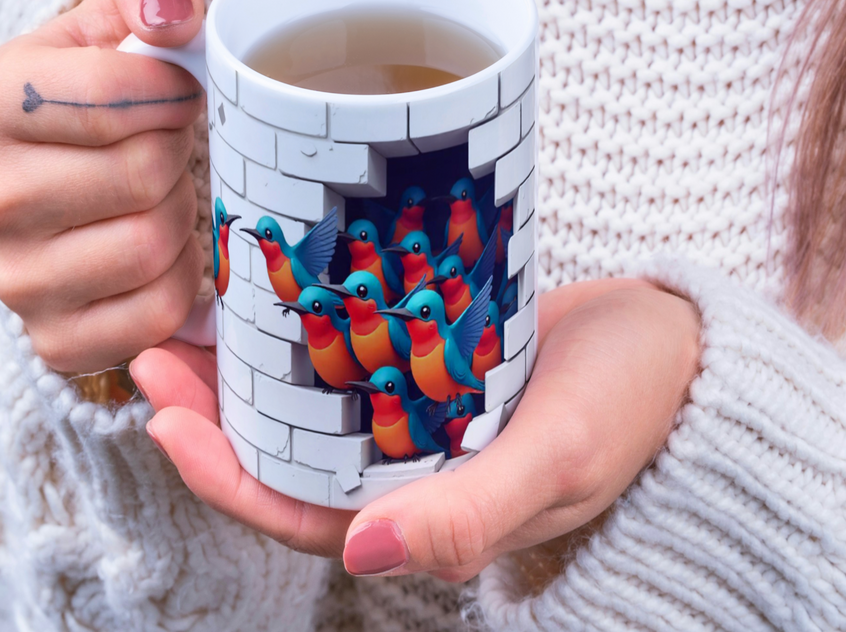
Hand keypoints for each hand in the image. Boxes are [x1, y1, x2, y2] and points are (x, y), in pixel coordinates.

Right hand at [0, 0, 206, 371]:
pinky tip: (156, 250)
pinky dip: (179, 279)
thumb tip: (174, 12)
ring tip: (155, 193)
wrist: (54, 172)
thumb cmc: (86, 95)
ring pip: (154, 244)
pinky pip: (158, 310)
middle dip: (176, 152)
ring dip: (179, 214)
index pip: (118, 94)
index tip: (172, 89)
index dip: (172, 88)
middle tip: (162, 145)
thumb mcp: (105, 17)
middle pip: (144, 172)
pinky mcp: (54, 337)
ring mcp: (13, 278)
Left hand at [133, 278, 700, 580]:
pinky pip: (366, 352)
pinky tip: (291, 293)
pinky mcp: (447, 360)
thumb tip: (361, 554)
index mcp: (437, 509)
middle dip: (220, 413)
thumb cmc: (635, 403)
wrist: (683, 342)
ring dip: (260, 367)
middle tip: (162, 346)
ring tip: (204, 315)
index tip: (168, 417)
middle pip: (296, 453)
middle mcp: (421, 465)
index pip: (307, 512)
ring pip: (322, 401)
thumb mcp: (561, 459)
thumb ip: (470, 515)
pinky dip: (321, 329)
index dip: (228, 477)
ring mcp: (432, 410)